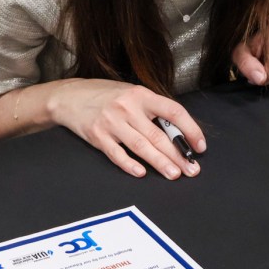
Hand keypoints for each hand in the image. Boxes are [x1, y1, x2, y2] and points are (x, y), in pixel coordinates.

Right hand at [49, 79, 205, 179]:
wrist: (69, 96)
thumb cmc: (105, 95)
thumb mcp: (131, 93)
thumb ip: (151, 109)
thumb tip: (177, 132)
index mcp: (140, 94)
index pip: (173, 112)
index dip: (189, 129)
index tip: (199, 145)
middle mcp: (127, 108)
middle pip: (158, 135)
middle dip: (177, 155)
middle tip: (191, 169)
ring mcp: (111, 123)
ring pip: (140, 146)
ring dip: (159, 162)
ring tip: (174, 174)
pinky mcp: (97, 136)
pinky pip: (116, 154)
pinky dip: (129, 165)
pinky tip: (141, 173)